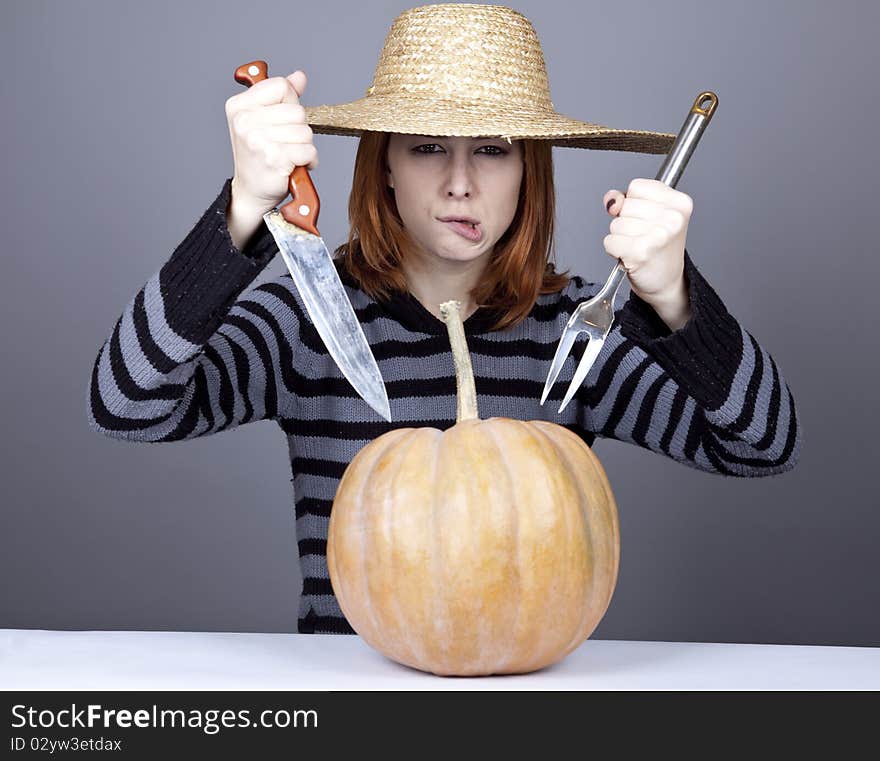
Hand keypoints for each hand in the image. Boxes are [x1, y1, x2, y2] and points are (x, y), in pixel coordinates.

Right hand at [224, 70, 317, 214]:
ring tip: (289, 155)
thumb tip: (299, 76)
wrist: (251, 191)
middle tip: (285, 143)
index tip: (280, 120)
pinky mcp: (274, 159)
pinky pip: (308, 150)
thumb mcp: (264, 120)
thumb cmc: (259, 156)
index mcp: (239, 105)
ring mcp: (257, 140)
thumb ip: (282, 96)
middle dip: (299, 128)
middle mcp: (244, 121)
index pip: (281, 86)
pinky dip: (308, 160)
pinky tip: (294, 166)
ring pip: (304, 131)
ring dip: (304, 146)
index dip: (290, 103)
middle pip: (297, 111)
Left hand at [602, 178, 692, 321]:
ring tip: (638, 246)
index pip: (636, 187)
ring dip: (620, 237)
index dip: (633, 202)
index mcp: (679, 202)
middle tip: (643, 236)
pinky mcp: (641, 252)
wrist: (667, 282)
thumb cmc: (658, 247)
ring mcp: (658, 235)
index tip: (646, 218)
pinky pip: (609, 241)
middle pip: (625, 205)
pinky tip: (630, 256)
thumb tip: (611, 200)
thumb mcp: (649, 214)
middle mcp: (673, 218)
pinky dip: (614, 250)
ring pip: (616, 224)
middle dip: (626, 221)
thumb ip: (626, 199)